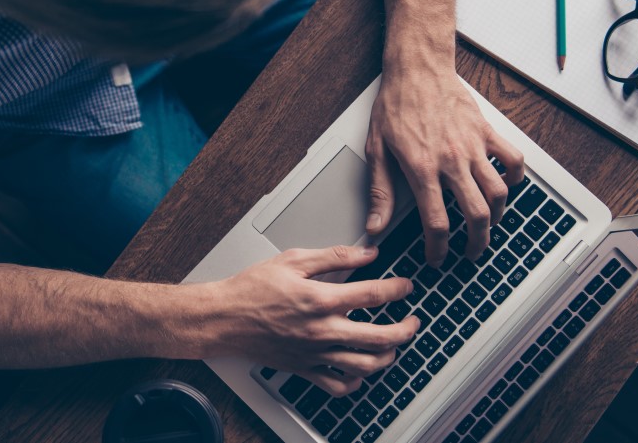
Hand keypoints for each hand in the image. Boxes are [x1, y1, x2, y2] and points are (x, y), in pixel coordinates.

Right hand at [196, 246, 419, 394]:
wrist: (223, 318)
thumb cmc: (252, 288)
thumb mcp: (293, 260)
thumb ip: (334, 256)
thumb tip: (366, 253)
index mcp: (321, 299)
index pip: (374, 295)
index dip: (398, 289)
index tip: (406, 286)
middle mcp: (322, 330)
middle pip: (379, 337)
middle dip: (405, 330)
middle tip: (413, 322)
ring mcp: (314, 353)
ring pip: (364, 365)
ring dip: (387, 357)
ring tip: (393, 346)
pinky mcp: (303, 368)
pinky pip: (337, 385)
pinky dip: (355, 382)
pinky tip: (360, 371)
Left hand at [366, 66, 524, 265]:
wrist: (417, 68)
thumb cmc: (395, 105)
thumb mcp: (376, 149)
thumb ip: (380, 191)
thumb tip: (376, 225)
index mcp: (422, 169)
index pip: (437, 222)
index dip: (439, 248)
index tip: (437, 257)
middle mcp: (451, 161)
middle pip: (475, 215)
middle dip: (475, 242)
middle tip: (469, 252)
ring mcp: (473, 146)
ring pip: (498, 192)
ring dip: (497, 216)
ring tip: (488, 225)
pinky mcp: (486, 131)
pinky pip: (512, 159)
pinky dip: (514, 177)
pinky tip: (506, 185)